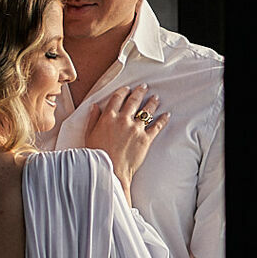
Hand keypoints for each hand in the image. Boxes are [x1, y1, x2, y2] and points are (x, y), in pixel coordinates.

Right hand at [82, 84, 168, 200]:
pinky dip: (163, 119)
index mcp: (109, 117)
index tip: (127, 89)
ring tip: (155, 98)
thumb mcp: (89, 134)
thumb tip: (95, 106)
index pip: (118, 98)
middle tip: (144, 87)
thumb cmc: (98, 154)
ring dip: (152, 103)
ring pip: (146, 111)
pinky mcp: (146, 139)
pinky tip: (166, 115)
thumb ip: (93, 119)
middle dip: (140, 92)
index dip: (123, 91)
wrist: (110, 170)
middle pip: (134, 101)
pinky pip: (156, 126)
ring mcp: (136, 129)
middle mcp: (123, 120)